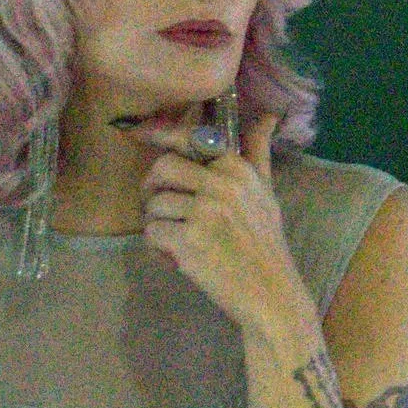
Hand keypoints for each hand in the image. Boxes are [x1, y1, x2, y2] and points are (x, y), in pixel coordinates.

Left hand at [135, 110, 299, 328]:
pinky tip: (174, 256)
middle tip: (159, 206)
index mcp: (236, 169)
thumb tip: (268, 115)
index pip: (189, 140)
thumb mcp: (267, 193)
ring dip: (157, 222)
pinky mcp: (188, 241)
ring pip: (154, 204)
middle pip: (162, 167)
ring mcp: (204, 213)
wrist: (270, 292)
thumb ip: (258, 154)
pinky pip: (152, 232)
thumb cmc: (266, 243)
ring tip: (174, 238)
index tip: (137, 133)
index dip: (159, 134)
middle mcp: (220, 185)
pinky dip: (157, 247)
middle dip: (152, 186)